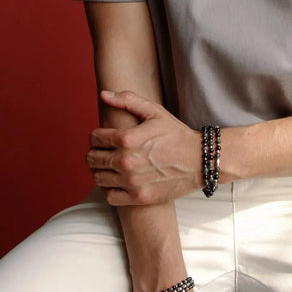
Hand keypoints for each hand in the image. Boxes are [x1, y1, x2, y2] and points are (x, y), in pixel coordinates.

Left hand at [86, 90, 201, 204]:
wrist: (200, 161)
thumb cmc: (176, 134)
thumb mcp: (154, 112)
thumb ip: (127, 100)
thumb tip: (103, 94)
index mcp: (128, 138)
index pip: (94, 138)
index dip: (96, 136)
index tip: (103, 138)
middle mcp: (126, 160)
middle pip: (92, 158)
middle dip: (95, 153)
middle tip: (103, 152)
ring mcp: (132, 181)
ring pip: (98, 177)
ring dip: (99, 170)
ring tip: (109, 166)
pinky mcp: (139, 197)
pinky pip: (109, 196)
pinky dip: (108, 189)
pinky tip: (116, 182)